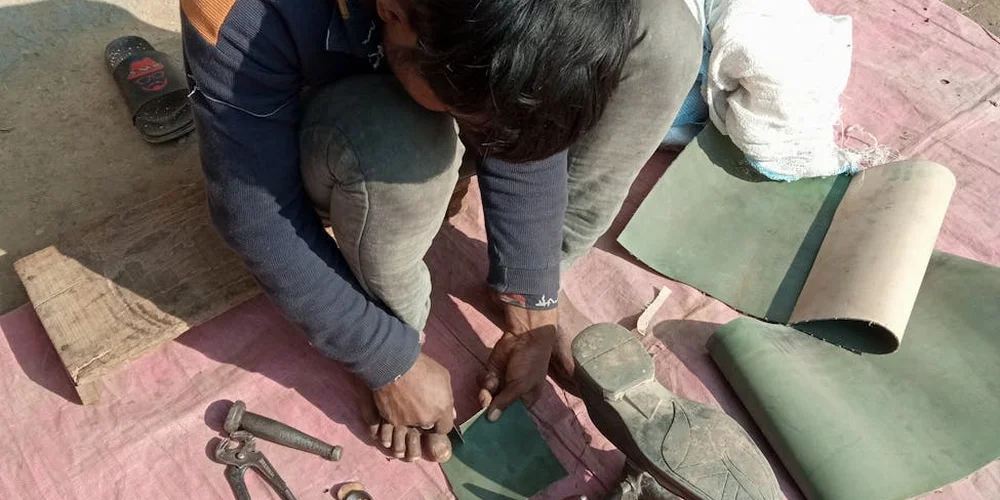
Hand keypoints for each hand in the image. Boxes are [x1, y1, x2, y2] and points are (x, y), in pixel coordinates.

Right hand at [371, 352, 455, 461]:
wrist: (394, 364)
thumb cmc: (421, 366)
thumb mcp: (443, 376)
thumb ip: (448, 395)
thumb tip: (452, 412)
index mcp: (441, 409)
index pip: (445, 428)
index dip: (441, 422)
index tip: (436, 415)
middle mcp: (426, 419)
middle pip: (427, 429)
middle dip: (426, 421)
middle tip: (420, 410)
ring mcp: (408, 422)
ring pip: (410, 430)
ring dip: (409, 425)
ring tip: (406, 413)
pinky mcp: (391, 420)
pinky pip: (396, 428)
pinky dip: (395, 422)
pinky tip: (395, 413)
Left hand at [478, 305, 556, 420]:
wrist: (525, 336)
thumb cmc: (530, 363)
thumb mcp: (521, 385)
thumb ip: (505, 402)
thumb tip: (491, 419)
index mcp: (526, 399)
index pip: (512, 416)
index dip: (501, 420)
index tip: (490, 426)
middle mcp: (513, 393)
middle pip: (497, 407)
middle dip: (490, 405)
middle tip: (485, 401)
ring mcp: (502, 382)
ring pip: (488, 395)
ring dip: (487, 391)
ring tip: (491, 383)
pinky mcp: (492, 371)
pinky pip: (484, 383)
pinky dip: (484, 381)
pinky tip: (489, 375)